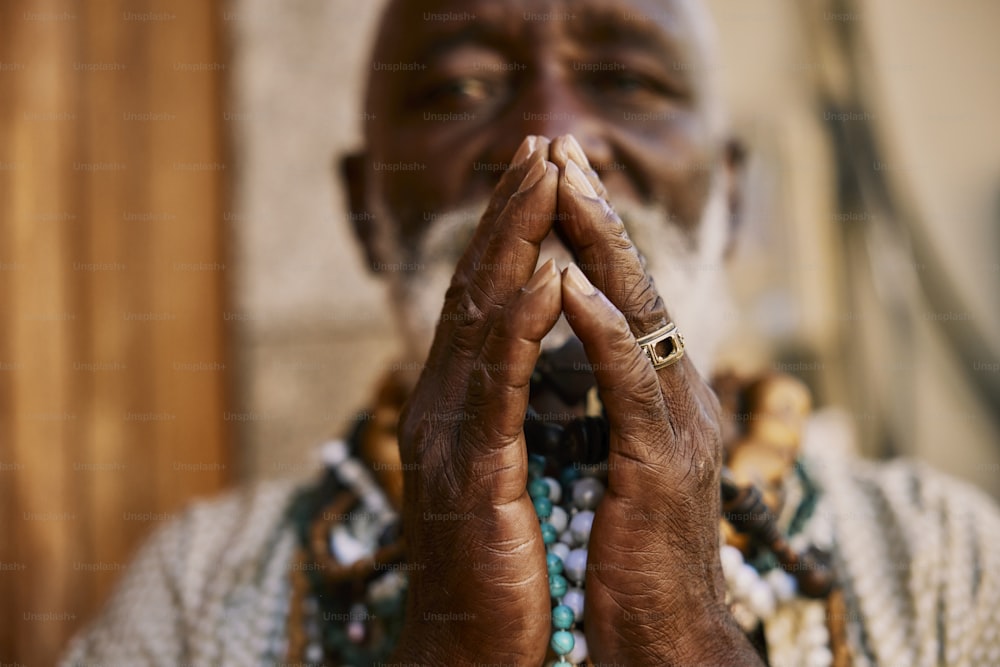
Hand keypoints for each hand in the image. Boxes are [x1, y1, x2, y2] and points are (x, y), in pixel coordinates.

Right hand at [390, 136, 561, 664]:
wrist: (473, 647)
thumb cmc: (498, 563)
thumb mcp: (502, 469)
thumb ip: (507, 409)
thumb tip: (529, 362)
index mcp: (457, 403)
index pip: (484, 297)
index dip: (509, 231)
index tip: (539, 171)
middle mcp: (442, 405)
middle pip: (477, 288)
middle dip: (511, 212)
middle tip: (540, 143)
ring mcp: (449, 436)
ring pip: (482, 320)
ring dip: (515, 244)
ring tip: (545, 179)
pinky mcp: (471, 475)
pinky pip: (498, 389)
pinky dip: (519, 328)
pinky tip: (543, 280)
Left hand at [549, 135, 762, 665]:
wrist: (661, 636)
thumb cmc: (627, 553)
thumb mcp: (613, 461)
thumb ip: (601, 408)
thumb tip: (567, 367)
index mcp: (656, 396)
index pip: (620, 297)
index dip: (589, 236)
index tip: (552, 180)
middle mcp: (675, 396)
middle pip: (633, 285)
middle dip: (594, 214)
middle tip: (559, 148)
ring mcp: (676, 426)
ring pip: (638, 314)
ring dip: (599, 246)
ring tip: (565, 183)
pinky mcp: (662, 465)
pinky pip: (627, 382)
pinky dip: (600, 329)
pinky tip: (570, 284)